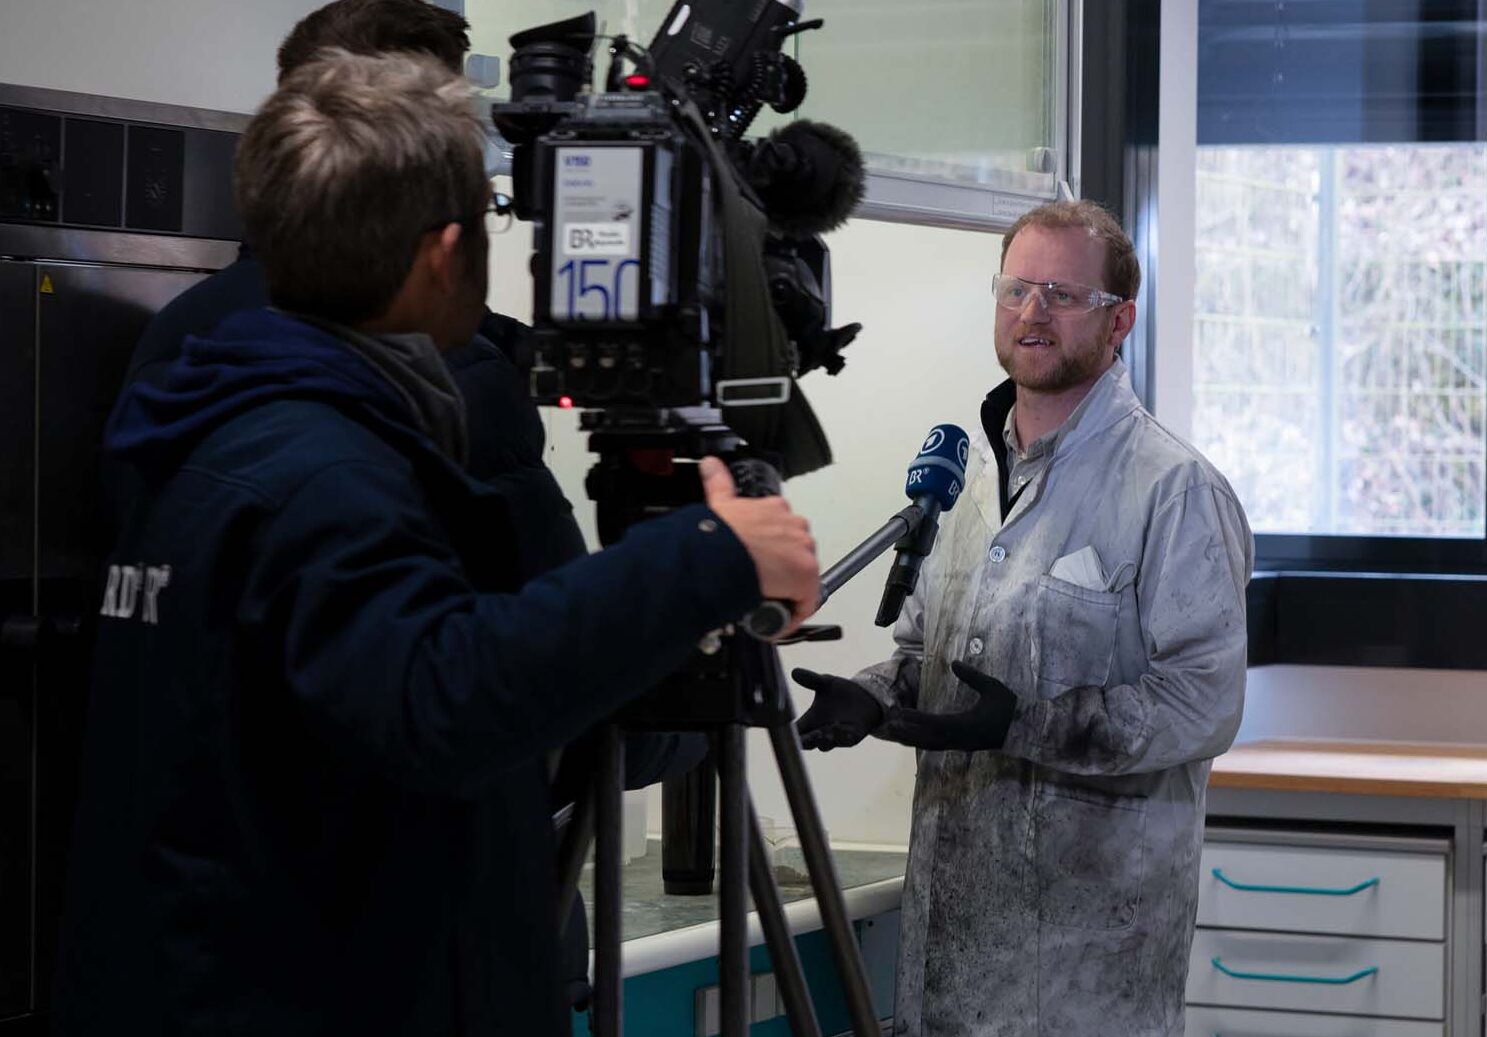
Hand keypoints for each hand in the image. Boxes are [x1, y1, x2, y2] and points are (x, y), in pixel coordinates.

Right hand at [700, 456, 819, 634]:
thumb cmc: (719, 535)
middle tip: (760, 585)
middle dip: (781, 571)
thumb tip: (710, 464)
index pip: (783, 531)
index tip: (761, 564)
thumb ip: (718, 481)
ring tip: (764, 602)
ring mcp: (803, 551)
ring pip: (801, 577)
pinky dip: (791, 614)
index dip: (773, 551)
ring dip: (786, 591)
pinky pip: (805, 602)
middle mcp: (795, 527)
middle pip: (795, 554)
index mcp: (776, 509)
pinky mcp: (806, 576)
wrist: (721, 554)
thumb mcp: (720, 503)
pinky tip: (774, 621)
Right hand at [791, 668, 884, 750]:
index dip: (790, 733)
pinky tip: (839, 728)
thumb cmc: (840, 691)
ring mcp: (836, 737)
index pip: (796, 732)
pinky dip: (841, 736)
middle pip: (807, 744)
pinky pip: (845, 741)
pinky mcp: (852, 738)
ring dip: (823, 740)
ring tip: (823, 731)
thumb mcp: (825, 683)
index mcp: (810, 721)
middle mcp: (821, 731)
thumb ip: (810, 680)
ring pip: (825, 746)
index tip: (787, 730)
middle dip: (807, 741)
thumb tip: (794, 671)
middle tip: (807, 734)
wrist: (865, 696)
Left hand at [877, 661, 1018, 751]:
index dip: (916, 719)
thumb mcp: (993, 688)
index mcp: (967, 725)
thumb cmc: (1009, 707)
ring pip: (931, 744)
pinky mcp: (963, 745)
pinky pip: (938, 745)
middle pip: (928, 738)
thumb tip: (954, 663)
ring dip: (912, 739)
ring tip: (893, 733)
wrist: (1025, 730)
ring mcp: (961, 744)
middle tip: (887, 725)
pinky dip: (922, 742)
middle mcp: (961, 738)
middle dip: (907, 732)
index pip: (936, 723)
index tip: (900, 713)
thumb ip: (973, 676)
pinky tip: (913, 738)